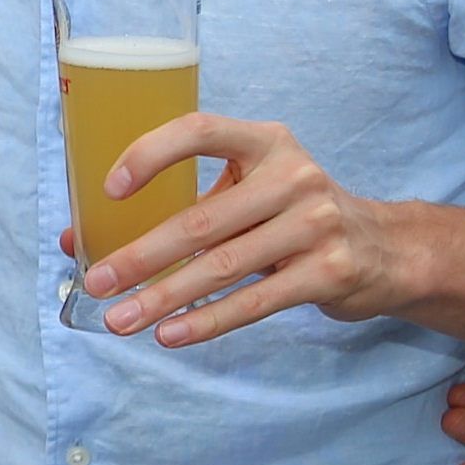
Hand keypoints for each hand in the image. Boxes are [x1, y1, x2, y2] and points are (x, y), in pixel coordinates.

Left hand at [79, 113, 417, 344]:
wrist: (386, 249)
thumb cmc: (293, 215)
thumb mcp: (247, 193)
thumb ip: (176, 207)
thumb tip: (79, 240)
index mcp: (265, 142)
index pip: (200, 131)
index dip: (151, 154)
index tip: (110, 190)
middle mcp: (293, 176)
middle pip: (201, 220)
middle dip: (140, 256)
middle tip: (96, 281)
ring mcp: (316, 224)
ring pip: (222, 266)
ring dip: (163, 297)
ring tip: (119, 319)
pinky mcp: (329, 271)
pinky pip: (255, 301)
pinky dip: (207, 321)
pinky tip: (170, 334)